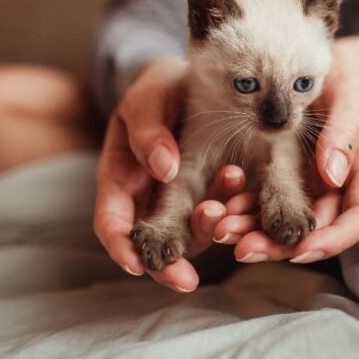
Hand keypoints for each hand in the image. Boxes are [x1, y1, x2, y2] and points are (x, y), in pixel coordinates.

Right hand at [93, 57, 241, 291]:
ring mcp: (182, 199)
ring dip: (207, 231)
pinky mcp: (214, 193)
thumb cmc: (157, 90)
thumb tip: (165, 169)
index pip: (112, 224)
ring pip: (191, 232)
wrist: (190, 80)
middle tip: (187, 278)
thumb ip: (147, 131)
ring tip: (223, 214)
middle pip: (152, 244)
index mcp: (121, 179)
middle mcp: (149, 199)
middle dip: (166, 265)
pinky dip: (232, 210)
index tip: (137, 265)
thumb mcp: (145, 101)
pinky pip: (222, 211)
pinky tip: (246, 197)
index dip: (121, 248)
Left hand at [212, 36, 358, 262]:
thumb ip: (344, 131)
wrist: (335, 63)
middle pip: (317, 229)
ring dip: (256, 230)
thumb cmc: (352, 75)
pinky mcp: (289, 174)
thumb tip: (331, 176)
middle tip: (243, 248)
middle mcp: (342, 184)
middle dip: (280, 245)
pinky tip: (220, 205)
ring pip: (289, 220)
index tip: (301, 249)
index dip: (333, 239)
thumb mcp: (353, 94)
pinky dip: (247, 205)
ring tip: (222, 229)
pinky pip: (269, 198)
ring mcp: (314, 182)